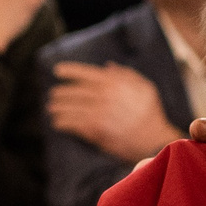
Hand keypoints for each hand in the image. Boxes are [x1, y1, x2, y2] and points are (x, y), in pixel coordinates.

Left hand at [49, 61, 181, 162]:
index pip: (86, 73)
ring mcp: (98, 112)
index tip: (57, 70)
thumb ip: (127, 74)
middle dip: (61, 92)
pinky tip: (57, 122)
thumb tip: (108, 66)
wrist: (153, 139)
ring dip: (58, 107)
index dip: (69, 70)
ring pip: (71, 107)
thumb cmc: (151, 113)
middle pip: (75, 91)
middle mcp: (104, 95)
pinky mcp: (95, 129)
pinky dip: (62, 122)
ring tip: (51, 108)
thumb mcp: (145, 87)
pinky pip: (73, 123)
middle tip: (53, 94)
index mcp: (115, 83)